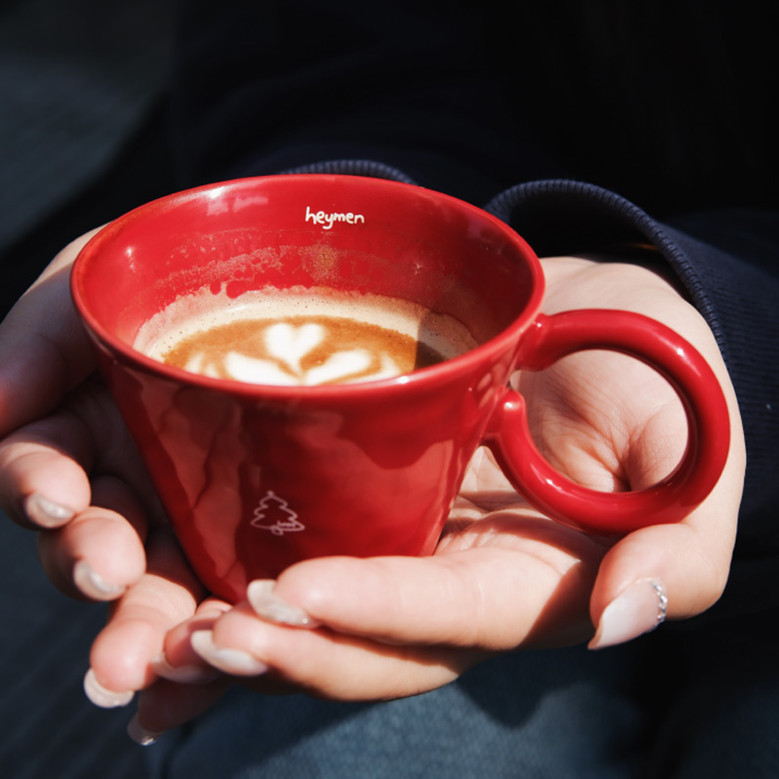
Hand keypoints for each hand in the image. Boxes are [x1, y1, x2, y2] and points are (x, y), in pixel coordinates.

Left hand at [0, 239, 744, 741]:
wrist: (594, 319)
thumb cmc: (653, 372)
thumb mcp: (689, 447)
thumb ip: (678, 542)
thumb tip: (620, 618)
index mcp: (529, 580)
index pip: (449, 615)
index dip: (376, 611)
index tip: (293, 592)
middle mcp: (455, 580)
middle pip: (366, 640)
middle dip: (285, 646)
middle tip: (199, 632)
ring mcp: (406, 542)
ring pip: (316, 611)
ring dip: (237, 628)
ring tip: (154, 626)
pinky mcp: (365, 496)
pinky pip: (297, 545)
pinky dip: (230, 576)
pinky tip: (161, 586)